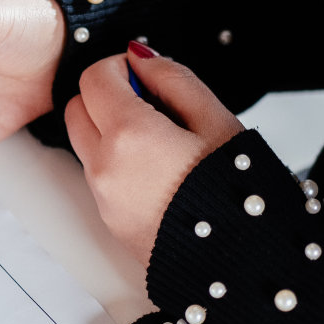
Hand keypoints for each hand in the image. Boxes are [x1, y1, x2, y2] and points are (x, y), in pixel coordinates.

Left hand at [66, 43, 242, 267]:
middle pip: (76, 109)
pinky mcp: (110, 222)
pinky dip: (116, 163)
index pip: (93, 78)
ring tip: (163, 141)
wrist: (246, 266)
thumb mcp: (217, 121)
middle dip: (104, 96)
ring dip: (109, 130)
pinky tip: (162, 172)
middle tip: (150, 103)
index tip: (144, 73)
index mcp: (130, 136)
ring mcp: (104, 199)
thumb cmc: (241, 195)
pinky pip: (99, 178)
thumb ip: (173, 78)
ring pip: (84, 144)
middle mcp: (105, 168)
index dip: (118, 67)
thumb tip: (140, 57)